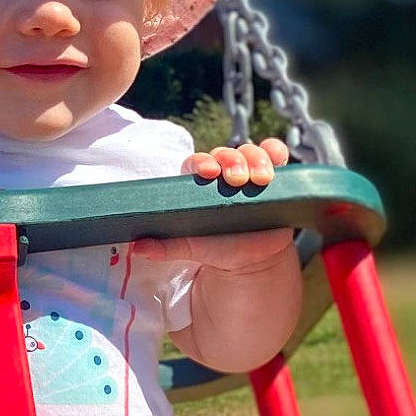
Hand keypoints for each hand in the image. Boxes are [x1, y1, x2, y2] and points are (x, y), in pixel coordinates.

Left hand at [133, 138, 293, 272]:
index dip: (201, 163)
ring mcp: (250, 174)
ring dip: (256, 159)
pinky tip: (278, 158)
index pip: (197, 164)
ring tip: (260, 178)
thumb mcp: (193, 247)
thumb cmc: (219, 249)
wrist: (252, 263)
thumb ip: (167, 246)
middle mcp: (225, 174)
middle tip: (236, 179)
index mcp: (201, 184)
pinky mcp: (274, 179)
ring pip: (251, 153)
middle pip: (226, 154)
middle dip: (232, 161)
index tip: (206, 172)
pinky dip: (277, 151)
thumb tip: (137, 247)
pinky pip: (276, 156)